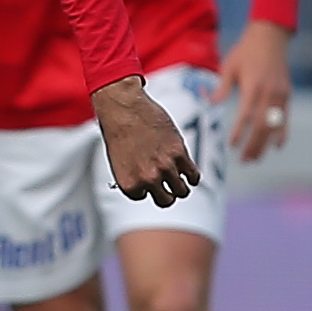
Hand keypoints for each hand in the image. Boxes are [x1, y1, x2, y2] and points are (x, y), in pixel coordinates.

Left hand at [92, 76, 200, 206]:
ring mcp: (165, 167)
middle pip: (166, 201)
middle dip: (167, 194)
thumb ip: (134, 177)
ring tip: (178, 179)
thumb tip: (150, 187)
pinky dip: (192, 177)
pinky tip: (189, 173)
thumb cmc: (118, 132)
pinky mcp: (179, 153)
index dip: (146, 188)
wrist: (124, 109)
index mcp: (129, 185)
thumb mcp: (119, 162)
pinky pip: (193, 176)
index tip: (146, 179)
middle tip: (168, 186)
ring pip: (182, 190)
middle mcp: (147, 179)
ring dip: (181, 186)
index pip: (143, 197)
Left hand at [214, 19, 290, 161]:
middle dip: (253, 144)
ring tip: (255, 158)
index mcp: (253, 87)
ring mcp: (280, 95)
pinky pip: (285, 119)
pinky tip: (276, 147)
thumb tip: (210, 103)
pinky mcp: (287, 95)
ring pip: (274, 126)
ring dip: (264, 144)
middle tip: (243, 160)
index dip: (239, 131)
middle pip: (262, 125)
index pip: (246, 115)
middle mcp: (269, 93)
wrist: (270, 37)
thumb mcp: (229, 66)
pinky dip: (282, 133)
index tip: (232, 146)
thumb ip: (221, 88)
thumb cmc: (245, 51)